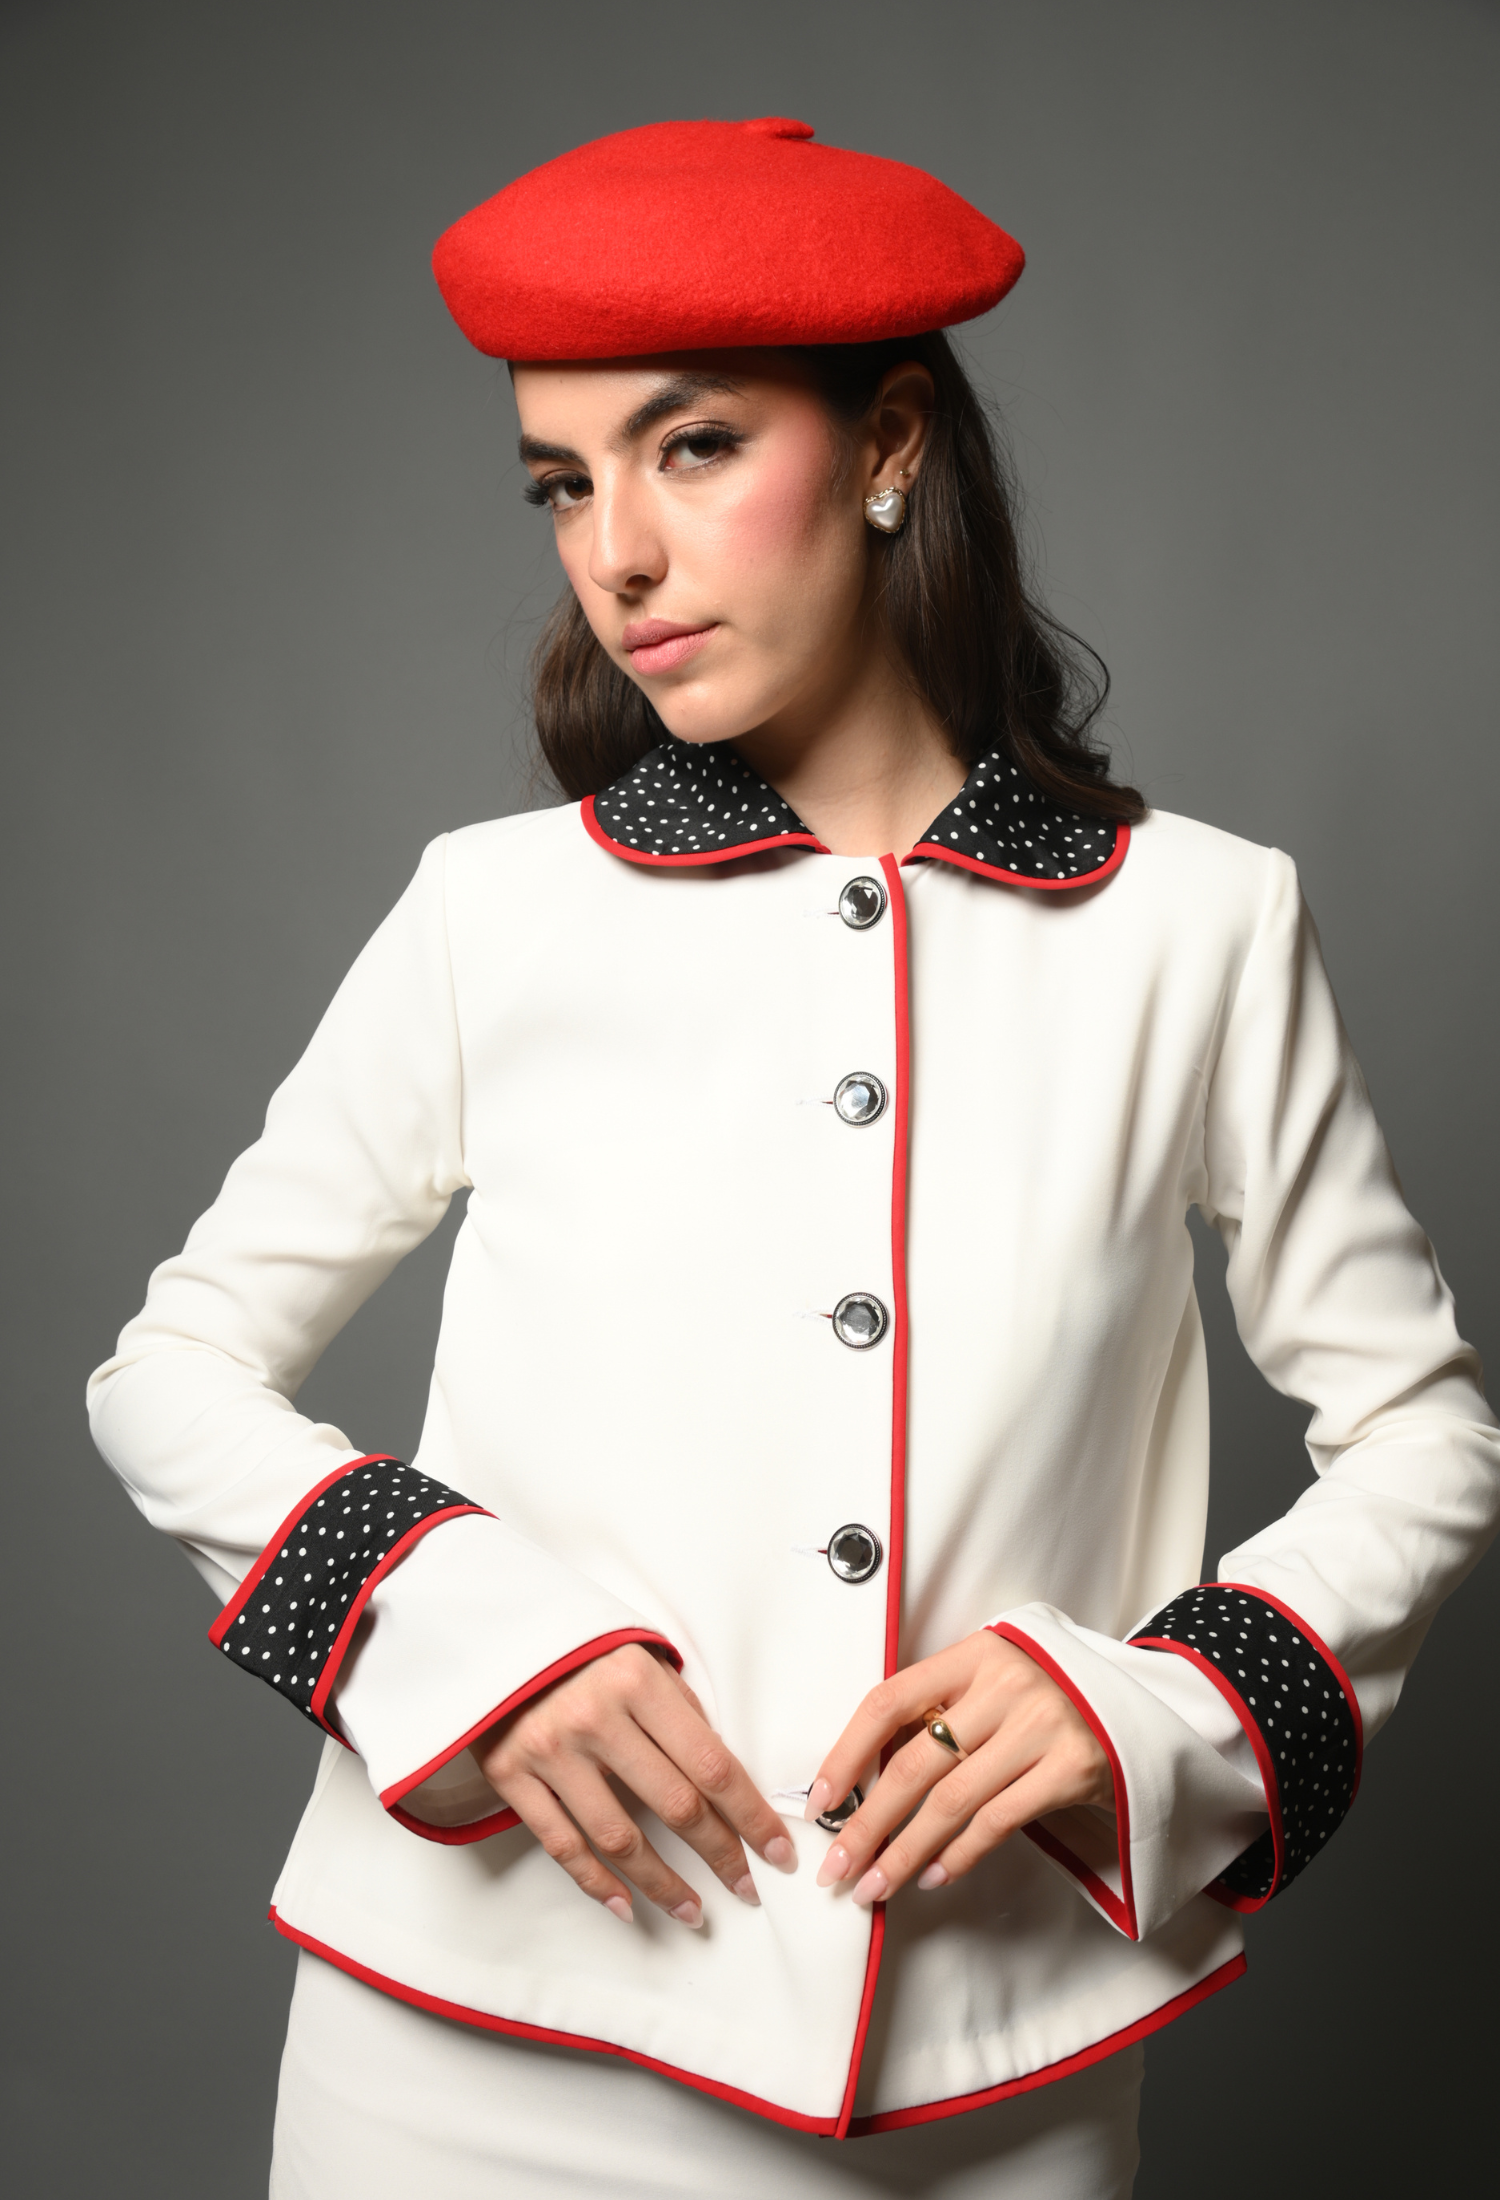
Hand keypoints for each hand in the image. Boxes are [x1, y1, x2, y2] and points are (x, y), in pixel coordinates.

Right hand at [474, 1643, 795, 1927]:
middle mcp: (595, 1717)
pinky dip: (597, 1882)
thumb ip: (680, 1715)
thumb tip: (725, 1782)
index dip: (750, 1815)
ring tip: (693, 1910)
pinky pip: (562, 1844)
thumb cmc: (582, 1650)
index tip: (777, 1851)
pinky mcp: (510, 1774)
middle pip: (676, 1805)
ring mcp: (550, 1749)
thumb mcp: (642, 1659)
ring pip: (620, 1837)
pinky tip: (626, 1906)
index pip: (711, 1764)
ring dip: (663, 1884)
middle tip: (747, 1889)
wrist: (497, 1633)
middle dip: (721, 1854)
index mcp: (637, 1681)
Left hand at [806, 1629, 1111, 1905]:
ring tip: (875, 1885)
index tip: (819, 1800)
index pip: (889, 1700)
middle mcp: (1006, 1683)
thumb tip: (857, 1780)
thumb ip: (936, 1712)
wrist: (1134, 1709)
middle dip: (866, 1822)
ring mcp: (1042, 1724)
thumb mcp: (988, 1686)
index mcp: (973, 1654)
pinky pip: (997, 1821)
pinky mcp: (1072, 1767)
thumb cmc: (1042, 1701)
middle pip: (914, 1761)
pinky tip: (931, 1875)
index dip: (847, 1753)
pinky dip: (958, 1855)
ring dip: (904, 1852)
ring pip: (951, 1800)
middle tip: (837, 1866)